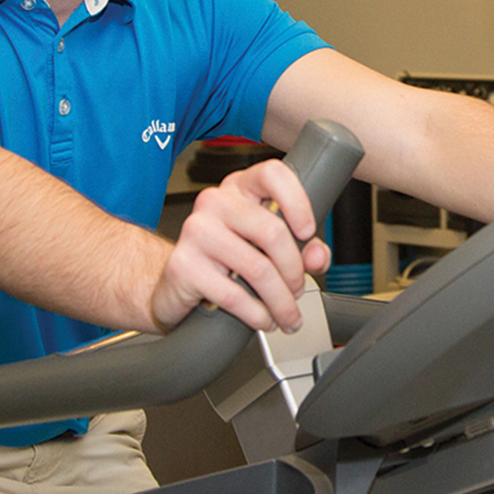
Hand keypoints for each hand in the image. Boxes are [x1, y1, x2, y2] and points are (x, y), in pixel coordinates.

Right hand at [150, 159, 330, 333]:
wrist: (176, 283)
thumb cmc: (226, 260)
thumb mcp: (269, 249)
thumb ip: (302, 249)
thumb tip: (317, 256)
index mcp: (240, 188)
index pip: (272, 175)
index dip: (297, 202)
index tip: (307, 232)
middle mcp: (215, 202)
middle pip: (272, 232)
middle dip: (294, 272)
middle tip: (297, 291)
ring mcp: (196, 231)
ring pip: (258, 269)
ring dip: (280, 301)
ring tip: (286, 314)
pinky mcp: (184, 265)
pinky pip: (234, 295)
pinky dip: (257, 314)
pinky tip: (263, 319)